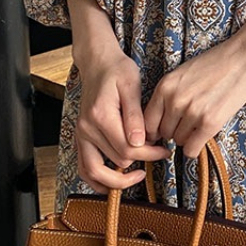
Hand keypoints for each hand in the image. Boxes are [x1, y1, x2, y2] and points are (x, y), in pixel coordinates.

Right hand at [75, 49, 171, 192]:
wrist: (98, 63)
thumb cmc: (117, 70)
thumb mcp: (131, 85)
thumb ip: (134, 115)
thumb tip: (140, 142)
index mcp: (100, 116)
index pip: (128, 149)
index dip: (149, 154)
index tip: (164, 150)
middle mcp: (86, 129)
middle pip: (116, 161)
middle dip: (141, 162)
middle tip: (159, 154)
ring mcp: (81, 135)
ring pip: (95, 172)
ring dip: (117, 180)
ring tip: (139, 175)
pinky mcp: (81, 138)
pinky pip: (84, 168)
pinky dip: (97, 180)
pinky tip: (114, 182)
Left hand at [143, 32, 245, 157]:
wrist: (244, 57)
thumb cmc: (215, 64)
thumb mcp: (182, 74)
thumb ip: (168, 95)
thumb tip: (159, 123)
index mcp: (165, 86)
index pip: (147, 121)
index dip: (155, 129)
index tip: (163, 130)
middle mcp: (174, 100)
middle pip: (164, 133)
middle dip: (174, 131)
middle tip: (189, 123)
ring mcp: (192, 112)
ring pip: (178, 141)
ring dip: (188, 137)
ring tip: (202, 121)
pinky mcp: (210, 123)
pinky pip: (192, 149)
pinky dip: (196, 147)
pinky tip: (204, 135)